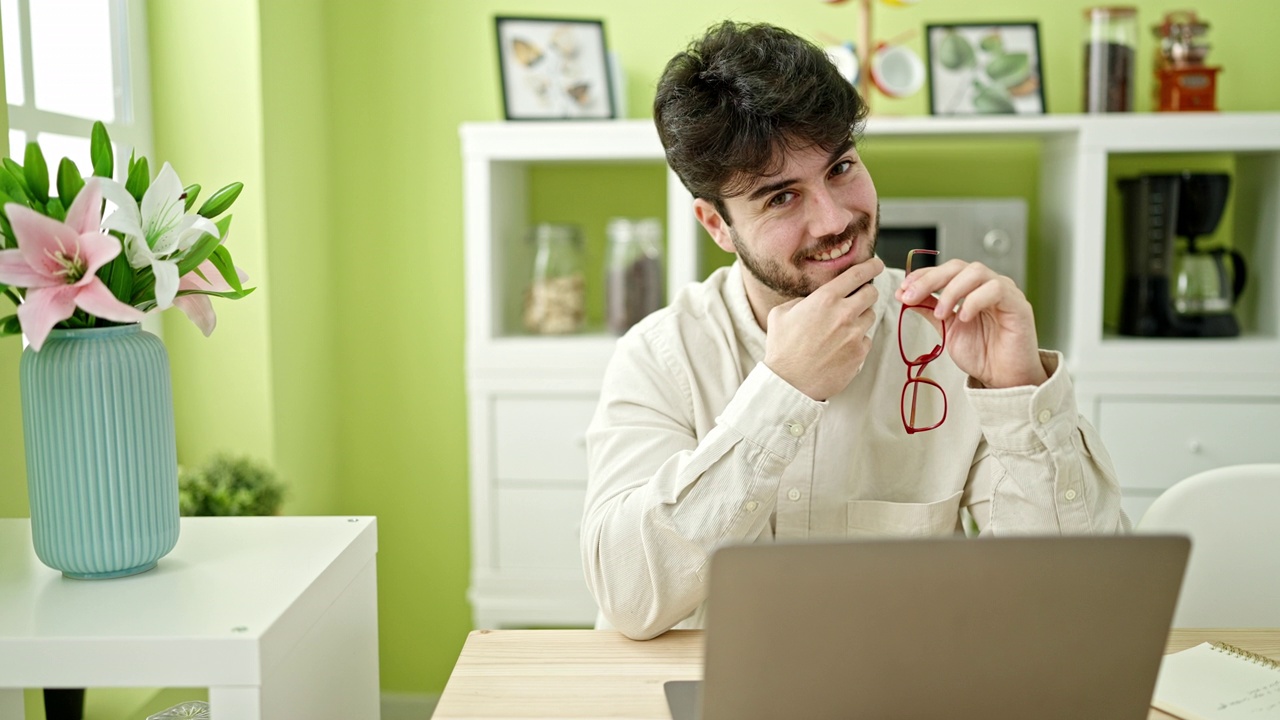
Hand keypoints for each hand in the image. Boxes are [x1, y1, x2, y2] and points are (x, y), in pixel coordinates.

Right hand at [764, 256, 883, 400]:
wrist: (789, 382)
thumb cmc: (782, 348)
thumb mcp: (781, 313)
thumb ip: (802, 300)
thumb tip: (813, 299)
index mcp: (825, 299)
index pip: (858, 274)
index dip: (871, 266)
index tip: (876, 265)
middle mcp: (844, 313)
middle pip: (871, 293)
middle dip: (866, 293)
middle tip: (858, 298)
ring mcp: (854, 334)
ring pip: (871, 316)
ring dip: (861, 317)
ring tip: (843, 328)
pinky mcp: (859, 353)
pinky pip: (866, 339)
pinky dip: (858, 340)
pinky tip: (841, 347)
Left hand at [896, 259, 1047, 388]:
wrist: (1004, 379)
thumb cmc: (982, 354)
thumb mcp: (947, 329)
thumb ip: (930, 309)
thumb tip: (905, 295)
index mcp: (972, 288)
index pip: (946, 270)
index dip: (923, 275)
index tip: (903, 289)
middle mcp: (988, 285)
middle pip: (958, 266)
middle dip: (931, 279)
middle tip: (911, 296)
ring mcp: (1005, 292)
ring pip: (976, 272)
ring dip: (951, 291)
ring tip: (941, 314)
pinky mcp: (1018, 304)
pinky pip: (996, 289)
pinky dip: (974, 300)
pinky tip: (963, 317)